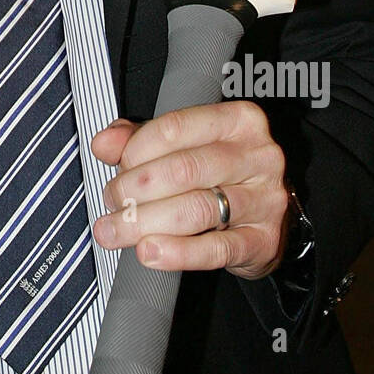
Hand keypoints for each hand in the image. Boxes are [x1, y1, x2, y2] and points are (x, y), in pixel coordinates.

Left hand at [91, 102, 288, 279]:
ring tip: (116, 231)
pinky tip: (150, 252)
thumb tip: (104, 143)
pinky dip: (177, 253)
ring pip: (196, 209)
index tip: (117, 168)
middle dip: (135, 189)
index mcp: (236, 120)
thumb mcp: (183, 146)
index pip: (175, 128)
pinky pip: (216, 248)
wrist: (269, 215)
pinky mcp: (263, 240)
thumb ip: (140, 138)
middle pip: (183, 170)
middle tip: (112, 203)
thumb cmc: (221, 173)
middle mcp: (256, 155)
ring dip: (145, 222)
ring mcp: (264, 199)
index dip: (136, 150)